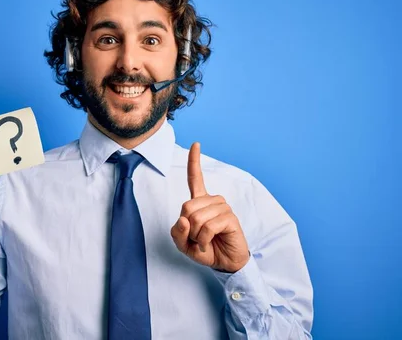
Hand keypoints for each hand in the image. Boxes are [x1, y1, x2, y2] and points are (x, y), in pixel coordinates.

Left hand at [170, 142, 249, 272]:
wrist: (223, 263)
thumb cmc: (204, 249)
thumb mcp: (183, 244)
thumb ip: (177, 232)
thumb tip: (184, 220)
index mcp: (199, 202)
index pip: (195, 178)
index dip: (194, 161)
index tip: (196, 144)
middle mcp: (212, 201)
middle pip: (187, 207)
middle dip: (187, 228)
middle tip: (196, 238)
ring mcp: (222, 208)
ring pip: (197, 218)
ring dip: (197, 236)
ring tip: (205, 241)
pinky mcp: (230, 218)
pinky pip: (208, 227)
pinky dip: (204, 240)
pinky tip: (209, 244)